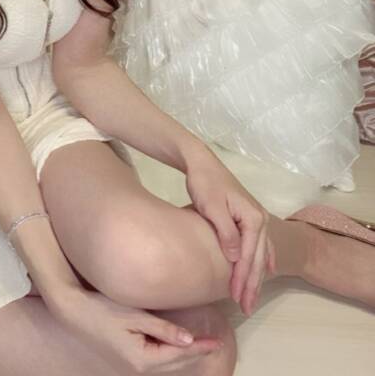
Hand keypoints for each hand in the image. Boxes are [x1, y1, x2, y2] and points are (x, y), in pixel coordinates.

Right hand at [48, 285, 222, 373]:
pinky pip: (156, 361)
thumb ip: (162, 328)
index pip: (180, 354)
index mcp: (142, 359)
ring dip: (185, 356)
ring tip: (202, 347)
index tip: (218, 341)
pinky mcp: (126, 358)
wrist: (73, 312)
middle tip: (217, 345)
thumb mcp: (134, 316)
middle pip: (175, 364)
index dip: (200, 347)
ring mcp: (131, 366)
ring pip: (167, 365)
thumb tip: (188, 339)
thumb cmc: (102, 310)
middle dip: (196, 355)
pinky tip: (177, 348)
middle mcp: (138, 368)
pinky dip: (171, 356)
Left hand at [185, 151, 276, 315]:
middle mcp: (260, 219)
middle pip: (258, 258)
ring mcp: (256, 217)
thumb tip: (236, 258)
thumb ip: (226, 233)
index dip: (243, 279)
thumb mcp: (212, 207)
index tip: (236, 299)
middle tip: (246, 308)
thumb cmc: (204, 183)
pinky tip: (268, 270)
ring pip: (260, 253)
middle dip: (252, 284)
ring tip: (252, 297)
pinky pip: (260, 243)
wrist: (201, 162)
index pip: (249, 256)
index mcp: (253, 218)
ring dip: (256, 276)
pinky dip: (263, 259)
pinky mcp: (248, 216)